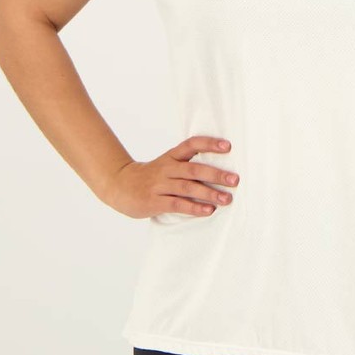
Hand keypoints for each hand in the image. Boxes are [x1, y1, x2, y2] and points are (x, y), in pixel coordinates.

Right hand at [100, 135, 238, 219]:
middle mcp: (167, 168)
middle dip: (216, 174)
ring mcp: (160, 185)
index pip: (192, 144)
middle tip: (235, 180)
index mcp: (171, 156)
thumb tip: (220, 171)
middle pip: (194, 169)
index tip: (228, 146)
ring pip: (188, 188)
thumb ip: (187, 166)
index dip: (209, 144)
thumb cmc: (151, 176)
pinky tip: (208, 210)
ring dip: (209, 193)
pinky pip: (177, 204)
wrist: (119, 185)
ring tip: (227, 199)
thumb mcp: (167, 164)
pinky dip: (194, 208)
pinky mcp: (154, 201)